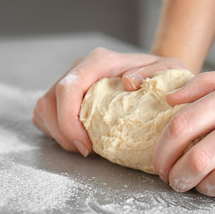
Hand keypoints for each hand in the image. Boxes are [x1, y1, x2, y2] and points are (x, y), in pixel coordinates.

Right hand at [33, 47, 185, 155]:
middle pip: (50, 101)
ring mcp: (70, 80)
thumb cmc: (163, 78)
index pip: (68, 88)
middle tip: (86, 151)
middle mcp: (80, 68)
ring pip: (44, 109)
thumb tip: (128, 83)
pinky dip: (57, 132)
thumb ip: (154, 72)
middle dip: (62, 134)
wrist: (157, 77)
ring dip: (58, 134)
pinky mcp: (65, 95)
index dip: (69, 121)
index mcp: (99, 61)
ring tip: (84, 146)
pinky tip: (78, 139)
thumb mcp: (170, 70)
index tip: (86, 147)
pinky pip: (46, 115)